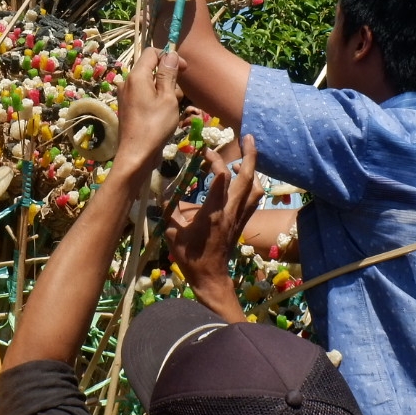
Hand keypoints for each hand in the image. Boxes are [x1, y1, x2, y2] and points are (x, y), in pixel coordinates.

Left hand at [114, 49, 184, 175]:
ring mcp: (126, 96)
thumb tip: (170, 54)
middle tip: (179, 96)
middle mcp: (127, 83)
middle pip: (151, 69)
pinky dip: (156, 101)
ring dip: (164, 92)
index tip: (184, 69)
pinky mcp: (128, 108)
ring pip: (150, 84)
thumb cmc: (155, 126)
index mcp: (136, 76)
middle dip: (168, 78)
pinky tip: (164, 116)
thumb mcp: (168, 98)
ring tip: (172, 109)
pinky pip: (144, 96)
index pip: (152, 53)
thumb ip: (168, 74)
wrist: (136, 155)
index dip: (169, 57)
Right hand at [166, 135, 262, 323]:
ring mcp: (240, 217)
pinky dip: (253, 185)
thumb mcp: (173, 233)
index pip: (222, 178)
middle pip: (248, 177)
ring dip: (254, 171)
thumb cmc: (190, 257)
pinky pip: (254, 200)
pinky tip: (247, 181)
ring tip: (246, 158)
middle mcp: (231, 211)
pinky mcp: (242, 222)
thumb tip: (159, 193)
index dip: (216, 160)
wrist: (211, 278)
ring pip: (256, 188)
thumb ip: (168, 211)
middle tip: (249, 136)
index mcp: (214, 212)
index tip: (206, 152)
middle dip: (250, 154)